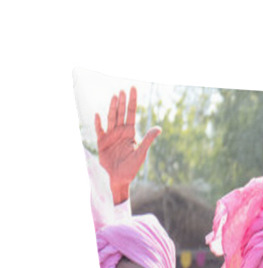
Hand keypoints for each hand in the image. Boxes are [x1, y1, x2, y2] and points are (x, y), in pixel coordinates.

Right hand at [95, 87, 159, 204]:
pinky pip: (99, 130)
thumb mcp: (141, 153)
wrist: (119, 178)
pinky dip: (98, 123)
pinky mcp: (102, 142)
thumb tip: (159, 128)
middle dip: (123, 102)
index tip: (133, 88)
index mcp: (130, 133)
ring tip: (115, 97)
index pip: (132, 114)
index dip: (132, 102)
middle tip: (123, 90)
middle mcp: (120, 132)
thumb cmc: (132, 167)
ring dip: (113, 108)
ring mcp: (111, 135)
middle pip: (121, 114)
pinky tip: (98, 115)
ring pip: (111, 118)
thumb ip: (148, 140)